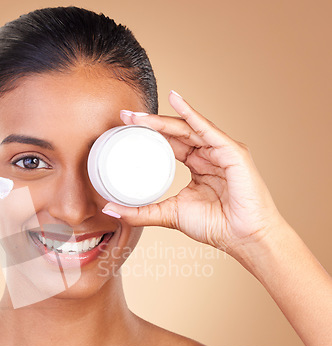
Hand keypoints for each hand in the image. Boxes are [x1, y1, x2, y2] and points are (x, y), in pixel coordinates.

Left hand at [105, 91, 283, 257]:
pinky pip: (208, 130)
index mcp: (197, 166)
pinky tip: (176, 101)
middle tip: (124, 117)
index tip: (124, 129)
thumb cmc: (214, 226)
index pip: (169, 144)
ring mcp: (222, 151)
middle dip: (150, 124)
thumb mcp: (168, 215)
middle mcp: (209, 155)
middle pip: (176, 133)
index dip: (148, 135)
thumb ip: (140, 212)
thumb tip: (108, 209)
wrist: (242, 238)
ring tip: (139, 116)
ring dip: (162, 120)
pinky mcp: (234, 152)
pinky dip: (192, 115)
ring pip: (188, 128)